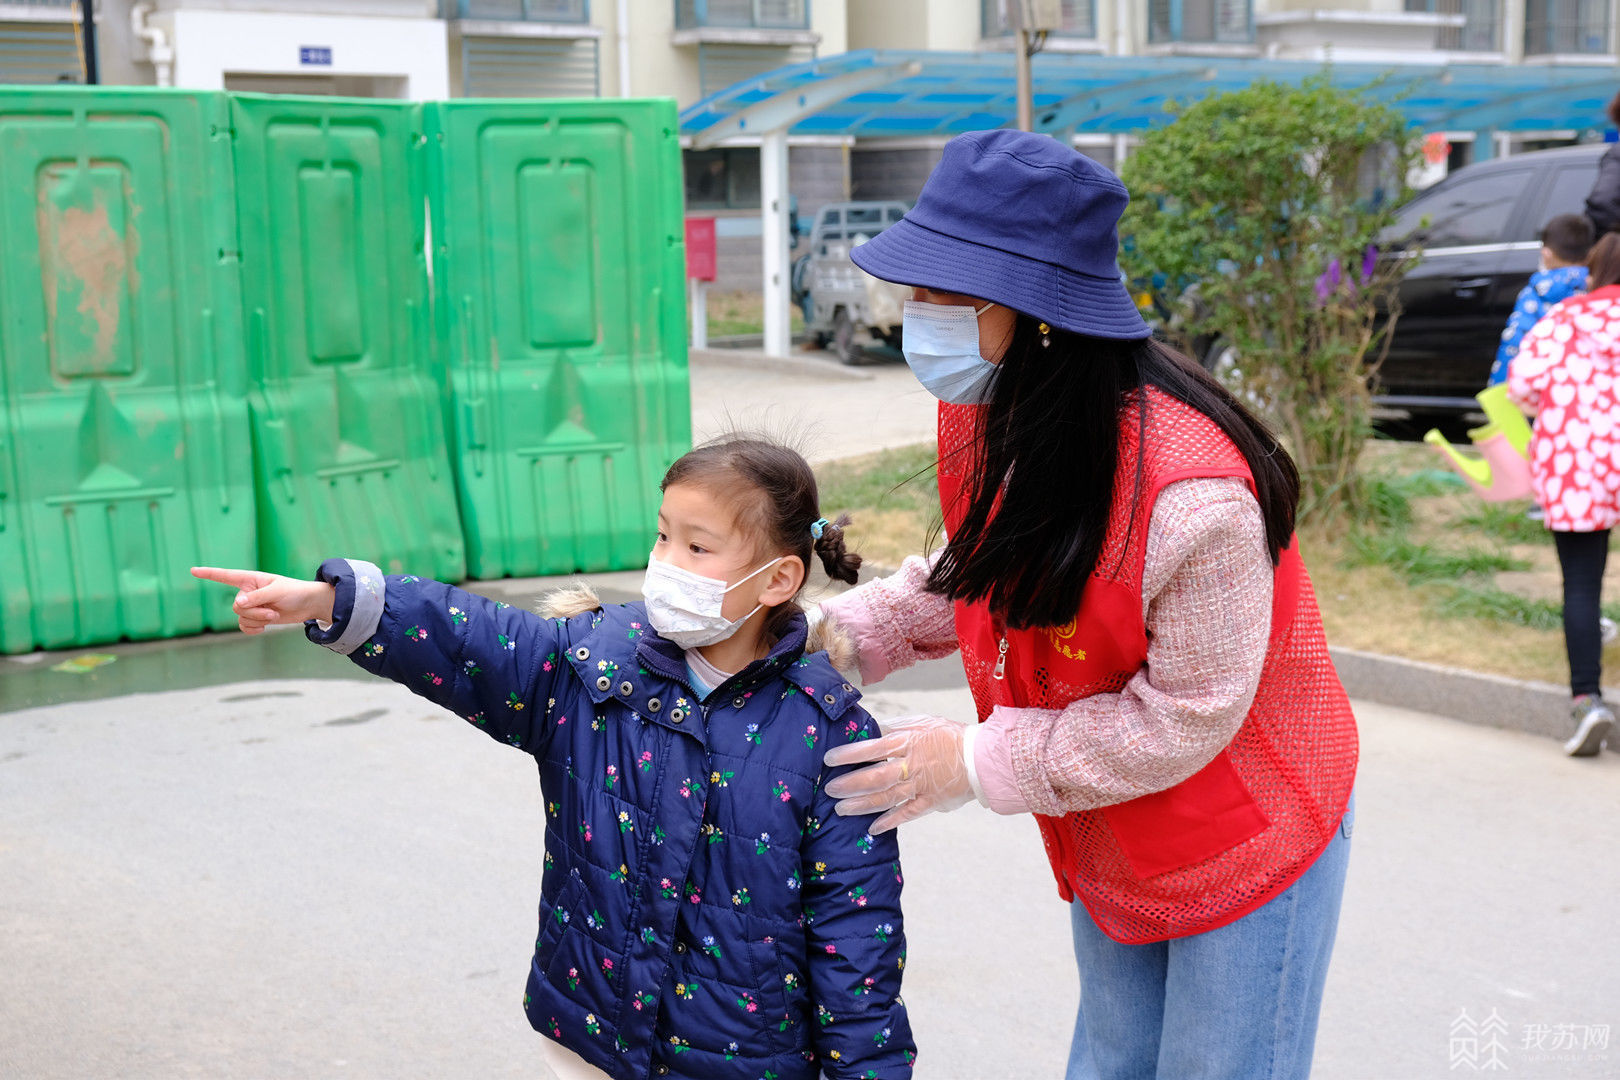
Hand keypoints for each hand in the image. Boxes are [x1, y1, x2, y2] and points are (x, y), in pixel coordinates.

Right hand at [191, 566, 335, 633]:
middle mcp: (248, 592)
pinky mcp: (256, 618)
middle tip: (273, 611)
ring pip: (241, 618)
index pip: (225, 576)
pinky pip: (244, 627)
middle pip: (237, 606)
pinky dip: (253, 629)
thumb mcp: (277, 592)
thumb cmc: (295, 592)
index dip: (209, 574)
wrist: (308, 605)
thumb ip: (257, 598)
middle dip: (254, 612)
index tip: (192, 570)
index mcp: (251, 579)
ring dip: (257, 620)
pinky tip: (264, 627)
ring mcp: (251, 605)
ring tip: (274, 615)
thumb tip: (237, 605)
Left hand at [822, 714, 973, 832]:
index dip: (849, 754)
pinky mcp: (931, 801)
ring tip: (842, 809)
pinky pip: (907, 814)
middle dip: (850, 784)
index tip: (830, 759)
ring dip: (862, 805)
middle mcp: (912, 765)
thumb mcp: (923, 722)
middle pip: (875, 776)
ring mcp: (921, 785)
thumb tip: (872, 729)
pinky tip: (873, 828)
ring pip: (887, 797)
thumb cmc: (951, 736)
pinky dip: (889, 822)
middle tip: (830, 789)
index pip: (872, 747)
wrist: (982, 756)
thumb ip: (897, 727)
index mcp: (909, 742)